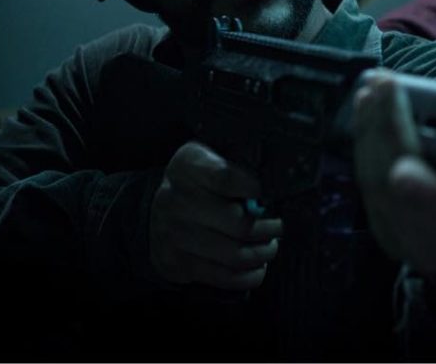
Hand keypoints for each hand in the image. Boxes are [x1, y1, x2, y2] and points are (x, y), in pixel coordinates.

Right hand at [150, 141, 282, 289]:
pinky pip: (224, 277)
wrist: (157, 212)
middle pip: (238, 223)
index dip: (253, 188)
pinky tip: (258, 266)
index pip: (226, 178)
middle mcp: (175, 200)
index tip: (268, 194)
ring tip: (270, 246)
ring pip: (235, 254)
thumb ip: (238, 166)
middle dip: (269, 228)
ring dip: (263, 253)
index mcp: (187, 166)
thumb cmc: (198, 182)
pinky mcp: (176, 264)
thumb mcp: (211, 157)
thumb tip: (273, 187)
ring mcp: (173, 235)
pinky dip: (250, 275)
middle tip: (278, 227)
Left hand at [352, 70, 435, 273]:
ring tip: (374, 87)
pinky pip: (365, 182)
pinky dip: (363, 141)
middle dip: (387, 135)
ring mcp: (407, 240)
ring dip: (370, 129)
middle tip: (385, 88)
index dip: (427, 199)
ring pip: (375, 185)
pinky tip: (364, 108)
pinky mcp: (384, 224)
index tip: (405, 174)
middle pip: (399, 195)